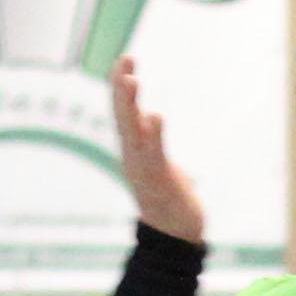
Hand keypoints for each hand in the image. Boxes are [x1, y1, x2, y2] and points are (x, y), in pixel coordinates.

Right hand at [111, 58, 203, 242]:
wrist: (175, 235)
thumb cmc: (168, 198)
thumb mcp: (156, 162)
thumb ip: (150, 141)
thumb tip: (148, 120)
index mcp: (132, 150)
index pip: (123, 112)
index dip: (120, 86)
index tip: (124, 60)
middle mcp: (133, 157)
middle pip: (122, 118)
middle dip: (121, 89)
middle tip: (123, 61)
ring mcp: (144, 170)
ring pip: (133, 133)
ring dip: (130, 106)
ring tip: (131, 80)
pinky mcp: (160, 182)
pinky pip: (154, 156)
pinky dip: (153, 137)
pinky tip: (153, 117)